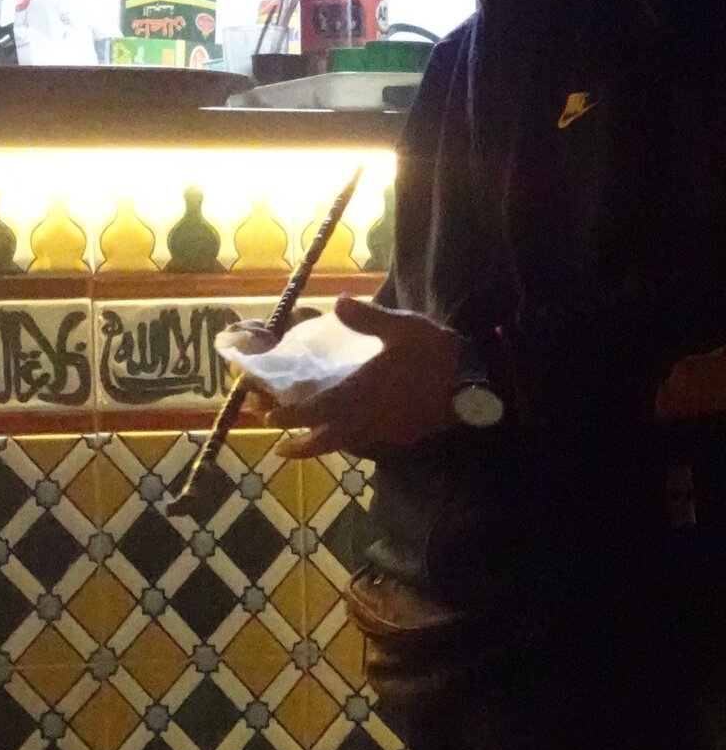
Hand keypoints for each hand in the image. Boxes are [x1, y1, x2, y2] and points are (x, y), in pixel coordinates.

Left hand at [244, 296, 469, 459]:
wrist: (481, 385)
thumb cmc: (438, 355)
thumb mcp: (403, 328)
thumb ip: (368, 318)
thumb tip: (337, 302)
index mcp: (361, 393)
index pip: (316, 409)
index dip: (290, 415)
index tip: (268, 419)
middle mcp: (368, 419)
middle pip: (326, 439)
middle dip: (301, 444)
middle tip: (280, 447)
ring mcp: (387, 432)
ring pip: (347, 444)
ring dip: (323, 444)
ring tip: (306, 444)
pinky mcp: (404, 436)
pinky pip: (368, 443)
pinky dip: (351, 441)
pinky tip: (351, 434)